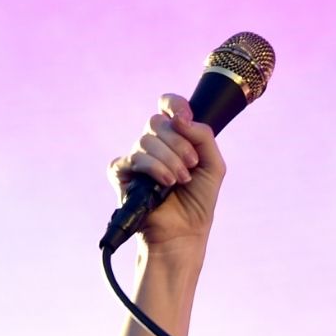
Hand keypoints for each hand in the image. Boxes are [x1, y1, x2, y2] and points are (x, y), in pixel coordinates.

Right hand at [107, 93, 225, 250]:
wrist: (185, 231)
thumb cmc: (198, 200)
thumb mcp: (213, 165)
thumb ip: (204, 136)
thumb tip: (180, 118)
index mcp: (175, 138)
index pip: (167, 106)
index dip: (174, 104)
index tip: (184, 116)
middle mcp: (154, 144)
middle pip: (157, 122)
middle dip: (178, 143)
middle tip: (192, 165)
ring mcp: (136, 158)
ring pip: (146, 140)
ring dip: (169, 160)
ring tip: (180, 181)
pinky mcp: (121, 173)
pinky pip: (133, 158)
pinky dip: (153, 168)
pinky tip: (165, 183)